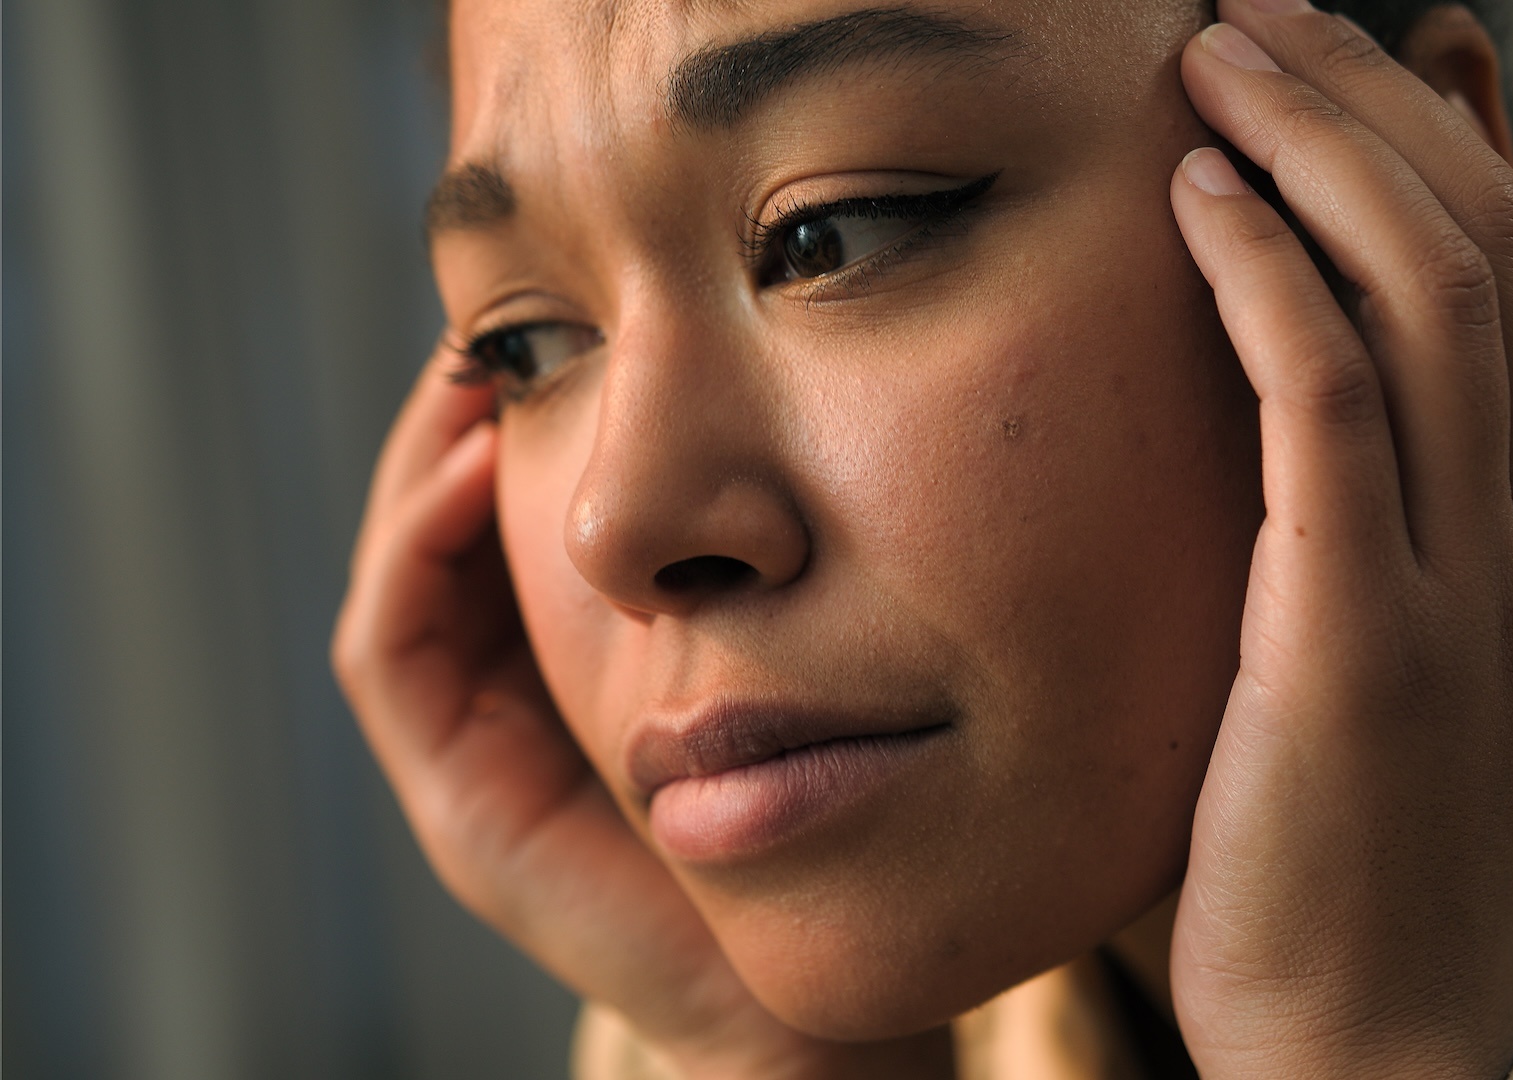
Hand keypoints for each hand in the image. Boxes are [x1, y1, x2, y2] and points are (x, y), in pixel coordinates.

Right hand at [331, 359, 950, 1079]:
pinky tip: (470, 466)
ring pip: (404, 574)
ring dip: (418, 466)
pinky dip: (414, 550)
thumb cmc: (813, 818)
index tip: (559, 325)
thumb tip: (764, 424)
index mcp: (573, 668)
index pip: (509, 521)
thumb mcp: (776, 652)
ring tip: (466, 368)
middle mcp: (509, 705)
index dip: (512, 419)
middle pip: (443, 533)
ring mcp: (472, 756)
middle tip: (495, 320)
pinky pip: (391, 652)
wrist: (804, 997)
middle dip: (455, 421)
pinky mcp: (458, 801)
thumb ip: (746, 569)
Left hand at [1165, 7, 1512, 1079]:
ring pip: (1424, 289)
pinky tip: (1194, 199)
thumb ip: (1388, 508)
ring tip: (1214, 54)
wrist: (1366, 1031)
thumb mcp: (1403, 645)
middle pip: (1488, 241)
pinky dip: (1266, 275)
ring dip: (1317, 142)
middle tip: (1255, 11)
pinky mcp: (1363, 636)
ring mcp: (1472, 584)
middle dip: (1371, 97)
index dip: (1435, 134)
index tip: (1338, 53)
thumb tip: (1305, 364)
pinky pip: (1326, 399)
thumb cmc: (1346, 832)